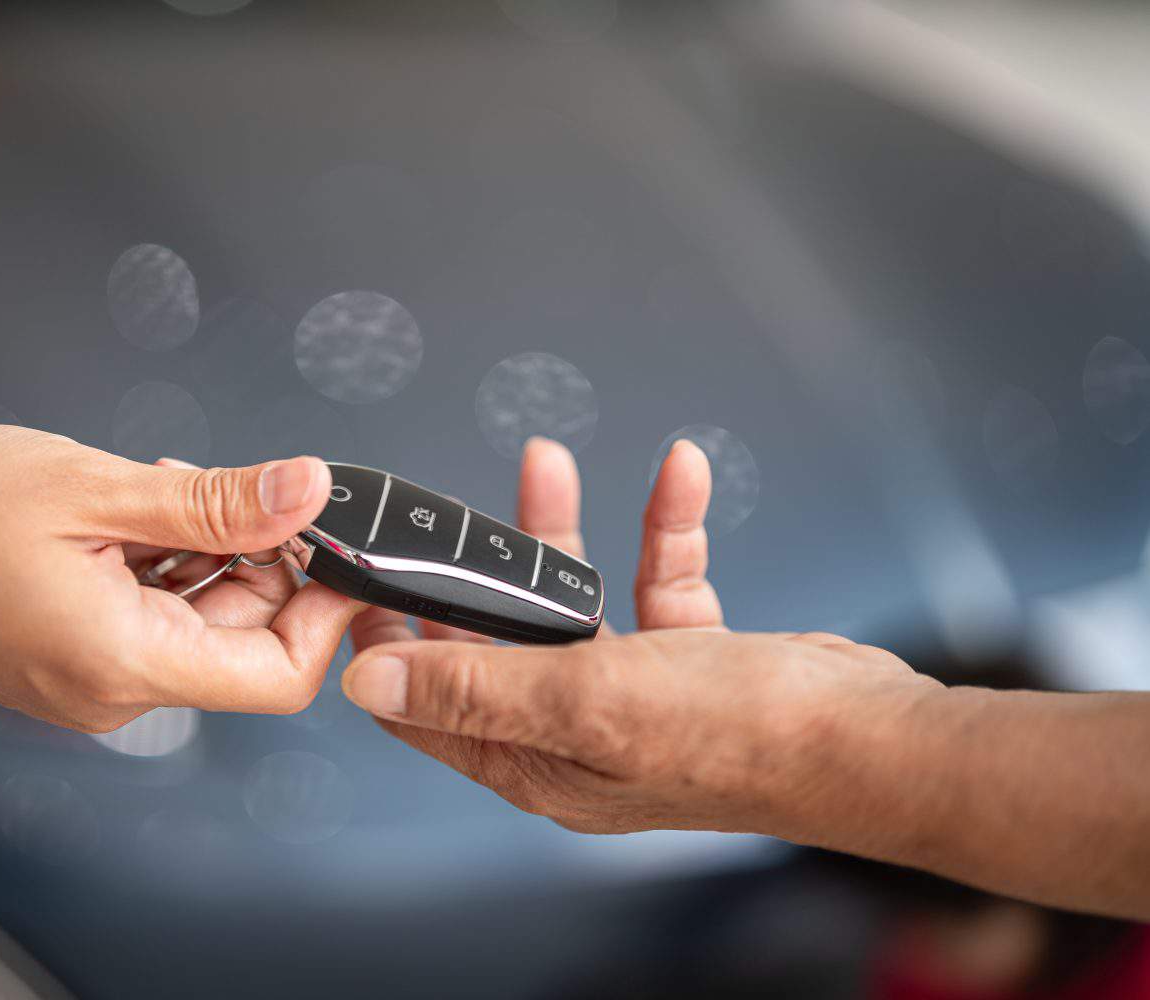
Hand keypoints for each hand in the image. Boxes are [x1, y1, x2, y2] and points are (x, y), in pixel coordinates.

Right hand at [0, 425, 360, 730]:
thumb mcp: (92, 488)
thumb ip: (215, 501)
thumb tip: (310, 491)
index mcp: (122, 662)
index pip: (278, 676)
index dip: (321, 609)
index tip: (330, 539)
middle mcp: (111, 693)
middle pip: (242, 642)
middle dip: (263, 561)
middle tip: (244, 488)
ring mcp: (88, 682)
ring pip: (198, 622)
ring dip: (211, 552)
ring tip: (171, 488)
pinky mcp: (69, 660)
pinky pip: (150, 617)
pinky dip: (166, 562)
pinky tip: (144, 509)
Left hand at [341, 438, 932, 836]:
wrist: (872, 739)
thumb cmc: (738, 736)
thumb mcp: (585, 701)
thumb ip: (475, 686)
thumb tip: (367, 683)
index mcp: (535, 759)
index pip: (428, 703)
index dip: (390, 640)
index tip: (367, 574)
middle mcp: (575, 732)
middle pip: (496, 639)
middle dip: (477, 566)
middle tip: (452, 506)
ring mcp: (633, 696)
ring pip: (573, 599)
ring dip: (562, 531)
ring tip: (547, 460)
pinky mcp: (688, 660)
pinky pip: (656, 581)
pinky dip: (662, 529)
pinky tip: (678, 472)